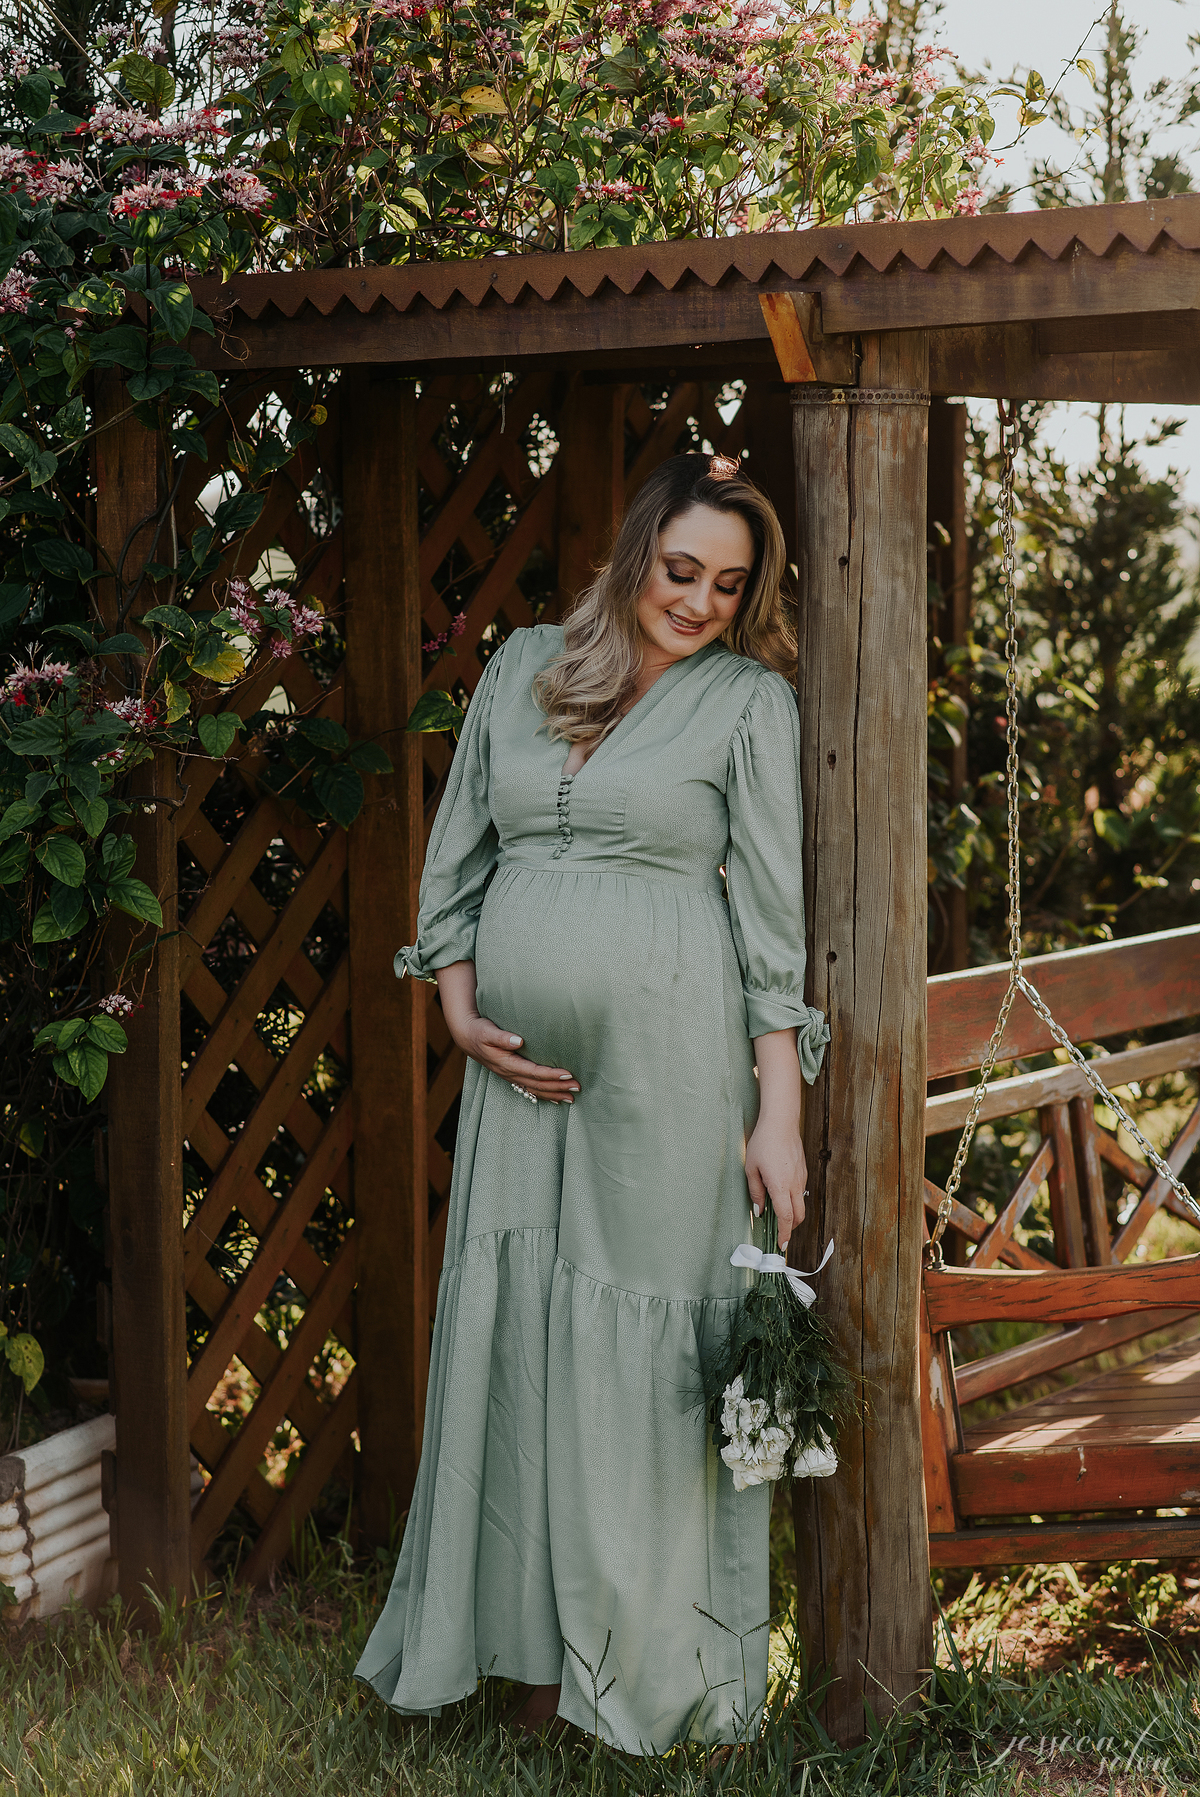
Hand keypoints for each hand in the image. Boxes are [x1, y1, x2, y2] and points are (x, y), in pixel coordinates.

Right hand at [434, 961, 579, 1102]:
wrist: (467, 1037)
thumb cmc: (479, 1031)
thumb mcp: (487, 1031)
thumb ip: (502, 1037)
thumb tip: (519, 1040)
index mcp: (507, 1064)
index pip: (534, 1072)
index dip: (551, 1074)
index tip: (568, 1073)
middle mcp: (510, 1074)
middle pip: (538, 1084)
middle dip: (558, 1087)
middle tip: (577, 1088)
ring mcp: (510, 1077)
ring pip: (535, 1090)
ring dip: (553, 1094)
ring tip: (571, 1098)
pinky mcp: (511, 1076)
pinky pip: (529, 1090)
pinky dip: (543, 1095)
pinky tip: (554, 1099)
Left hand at [745, 1116, 807, 1250]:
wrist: (781, 1122)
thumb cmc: (763, 1143)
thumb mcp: (751, 1168)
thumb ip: (756, 1192)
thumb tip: (760, 1210)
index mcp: (780, 1186)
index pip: (786, 1217)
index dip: (784, 1234)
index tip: (782, 1245)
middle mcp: (794, 1184)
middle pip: (798, 1216)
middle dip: (790, 1228)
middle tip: (779, 1232)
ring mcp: (801, 1177)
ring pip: (800, 1204)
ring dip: (791, 1213)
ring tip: (776, 1212)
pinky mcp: (803, 1171)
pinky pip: (800, 1191)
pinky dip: (793, 1199)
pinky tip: (781, 1192)